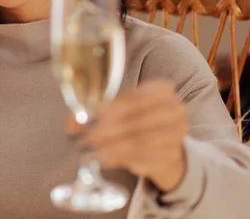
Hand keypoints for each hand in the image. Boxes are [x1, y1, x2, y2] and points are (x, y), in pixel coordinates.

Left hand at [74, 80, 188, 191]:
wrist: (165, 141)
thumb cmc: (138, 118)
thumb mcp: (121, 108)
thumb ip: (98, 111)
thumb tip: (72, 122)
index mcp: (163, 90)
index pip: (136, 98)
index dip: (113, 107)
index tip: (94, 114)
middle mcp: (175, 110)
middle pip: (138, 121)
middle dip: (109, 130)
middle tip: (87, 137)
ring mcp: (177, 134)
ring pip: (140, 142)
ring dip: (112, 147)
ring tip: (92, 151)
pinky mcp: (172, 155)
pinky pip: (145, 158)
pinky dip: (122, 159)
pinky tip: (105, 159)